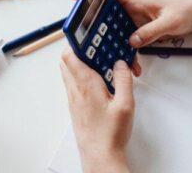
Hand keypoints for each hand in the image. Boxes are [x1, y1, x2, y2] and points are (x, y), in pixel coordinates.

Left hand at [60, 48, 133, 172]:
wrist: (99, 155)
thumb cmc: (110, 133)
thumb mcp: (125, 104)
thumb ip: (124, 80)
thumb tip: (120, 63)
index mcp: (85, 85)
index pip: (70, 55)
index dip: (75, 42)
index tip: (86, 35)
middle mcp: (75, 89)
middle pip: (66, 61)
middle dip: (77, 50)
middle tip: (94, 47)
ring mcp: (72, 98)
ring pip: (68, 72)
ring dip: (79, 63)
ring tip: (99, 63)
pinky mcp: (74, 106)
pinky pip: (72, 83)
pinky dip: (80, 75)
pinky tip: (97, 81)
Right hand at [71, 0, 191, 47]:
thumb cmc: (183, 11)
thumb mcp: (169, 21)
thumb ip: (150, 31)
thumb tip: (132, 41)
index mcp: (134, 1)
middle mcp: (130, 11)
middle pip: (105, 15)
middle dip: (93, 25)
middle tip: (82, 36)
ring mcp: (132, 23)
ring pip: (113, 32)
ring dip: (108, 44)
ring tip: (102, 55)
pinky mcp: (138, 33)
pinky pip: (126, 43)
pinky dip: (126, 54)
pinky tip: (130, 65)